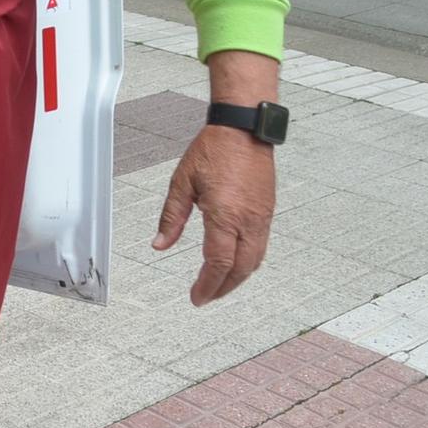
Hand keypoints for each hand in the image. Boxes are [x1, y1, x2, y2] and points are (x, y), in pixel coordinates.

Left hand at [152, 126, 275, 305]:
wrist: (244, 130)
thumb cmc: (214, 150)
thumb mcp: (182, 183)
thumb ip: (171, 217)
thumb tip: (159, 244)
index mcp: (225, 215)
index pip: (218, 262)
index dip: (207, 285)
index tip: (196, 297)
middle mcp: (248, 221)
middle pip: (240, 269)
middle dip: (223, 288)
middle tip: (206, 297)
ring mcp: (262, 218)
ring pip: (254, 261)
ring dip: (237, 278)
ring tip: (219, 286)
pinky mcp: (267, 212)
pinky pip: (261, 247)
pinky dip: (248, 262)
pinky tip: (236, 263)